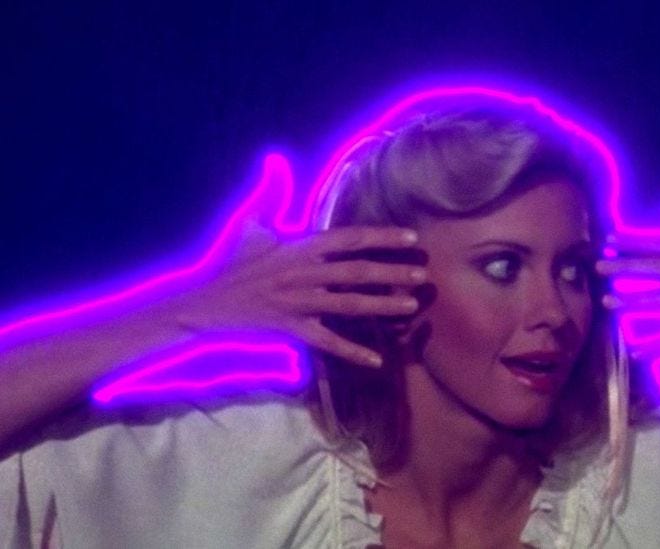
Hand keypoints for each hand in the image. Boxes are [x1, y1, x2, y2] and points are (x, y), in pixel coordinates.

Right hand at [173, 156, 426, 367]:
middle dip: (391, 272)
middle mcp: (304, 274)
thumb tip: (275, 160)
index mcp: (299, 247)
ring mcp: (299, 303)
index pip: (348, 238)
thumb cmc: (232, 262)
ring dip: (381, 306)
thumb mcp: (251, 224)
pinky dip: (352, 352)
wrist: (204, 301)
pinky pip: (326, 342)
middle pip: (356, 272)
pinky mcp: (292, 328)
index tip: (410, 237)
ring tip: (411, 307)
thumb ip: (271, 193)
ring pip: (348, 305)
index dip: (380, 237)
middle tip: (422, 275)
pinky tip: (377, 360)